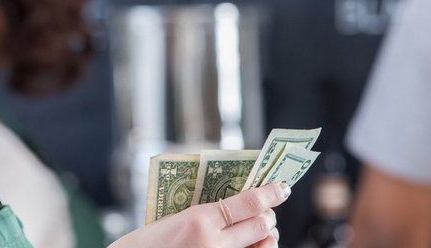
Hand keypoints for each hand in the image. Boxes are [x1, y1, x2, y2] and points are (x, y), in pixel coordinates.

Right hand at [110, 182, 290, 247]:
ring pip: (262, 246)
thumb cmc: (148, 242)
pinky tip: (254, 244)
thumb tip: (238, 205)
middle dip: (269, 216)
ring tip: (262, 231)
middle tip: (268, 211)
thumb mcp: (176, 218)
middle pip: (261, 225)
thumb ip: (207, 213)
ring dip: (266, 236)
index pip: (250, 202)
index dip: (271, 193)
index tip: (282, 187)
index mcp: (199, 219)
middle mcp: (213, 242)